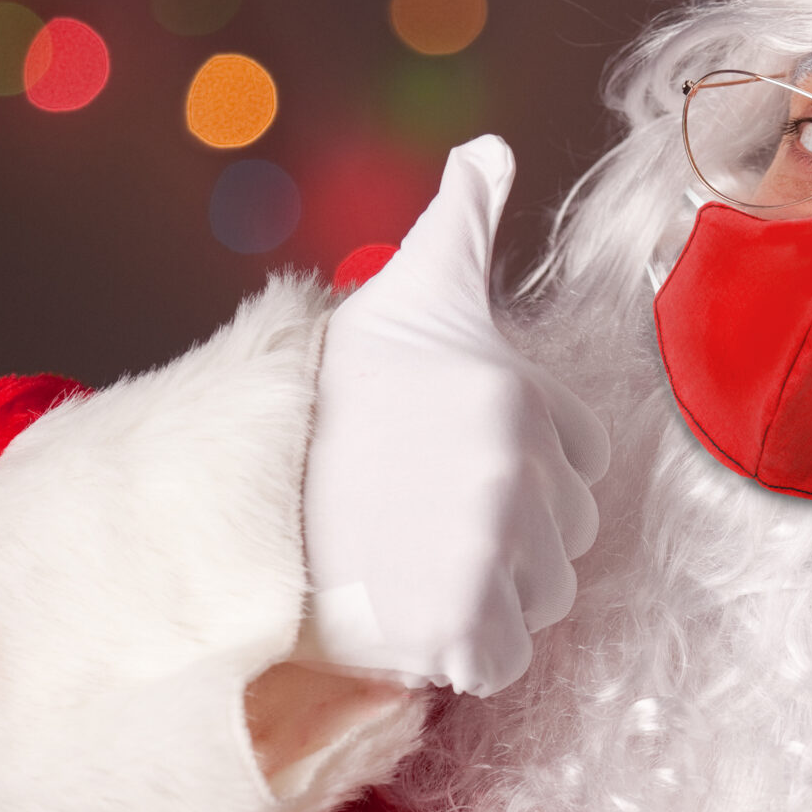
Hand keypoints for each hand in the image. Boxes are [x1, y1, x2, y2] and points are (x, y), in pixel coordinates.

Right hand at [300, 136, 608, 695]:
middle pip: (564, 543)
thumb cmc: (330, 389)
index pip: (581, 464)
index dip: (524, 474)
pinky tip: (411, 622)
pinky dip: (463, 657)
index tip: (449, 466)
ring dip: (487, 600)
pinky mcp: (453, 624)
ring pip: (539, 603)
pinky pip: (502, 661)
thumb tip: (490, 150)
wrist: (230, 483)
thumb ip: (464, 221)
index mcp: (523, 398)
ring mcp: (485, 551)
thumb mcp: (410, 289)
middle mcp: (515, 470)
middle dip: (509, 543)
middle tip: (421, 523)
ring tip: (410, 566)